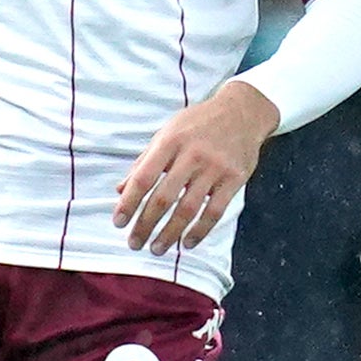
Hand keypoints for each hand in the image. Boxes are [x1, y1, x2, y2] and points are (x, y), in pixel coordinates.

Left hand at [114, 79, 278, 255]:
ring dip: (170, 234)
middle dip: (146, 225)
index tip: (118, 223)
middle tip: (134, 243)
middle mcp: (192, 155)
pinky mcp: (235, 178)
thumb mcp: (166, 133)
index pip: (143, 178)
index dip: (129, 203)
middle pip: (164, 198)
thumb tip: (120, 190)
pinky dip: (200, 230)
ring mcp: (215, 168)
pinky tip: (188, 243)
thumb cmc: (197, 124)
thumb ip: (144, 162)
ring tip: (157, 249)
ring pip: (188, 209)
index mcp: (169, 143)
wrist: (242, 111)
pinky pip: (215, 211)